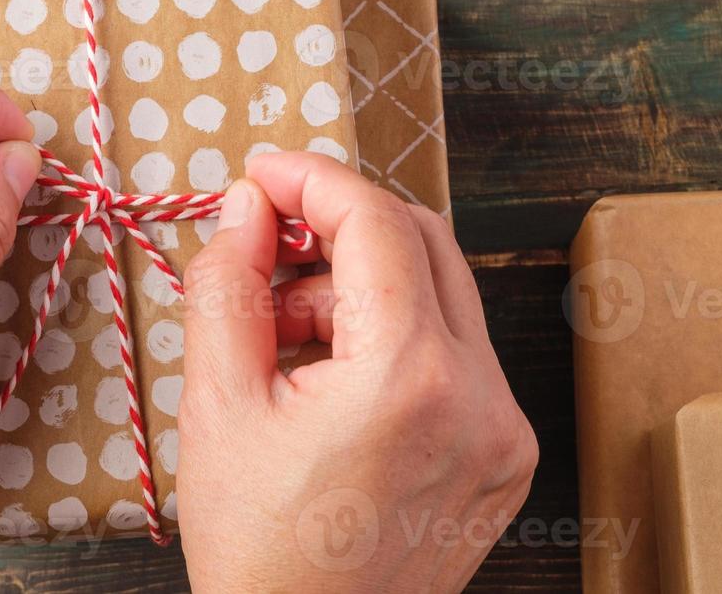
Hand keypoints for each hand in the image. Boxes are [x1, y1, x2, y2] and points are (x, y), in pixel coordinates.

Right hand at [177, 153, 536, 593]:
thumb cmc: (256, 547)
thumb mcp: (216, 404)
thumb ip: (229, 284)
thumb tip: (248, 205)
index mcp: (411, 379)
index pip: (376, 224)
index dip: (311, 180)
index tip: (261, 173)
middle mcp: (481, 397)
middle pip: (423, 242)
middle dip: (337, 226)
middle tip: (265, 241)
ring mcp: (504, 430)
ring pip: (441, 294)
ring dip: (359, 284)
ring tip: (282, 335)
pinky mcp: (505, 455)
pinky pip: (454, 352)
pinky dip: (391, 335)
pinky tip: (327, 374)